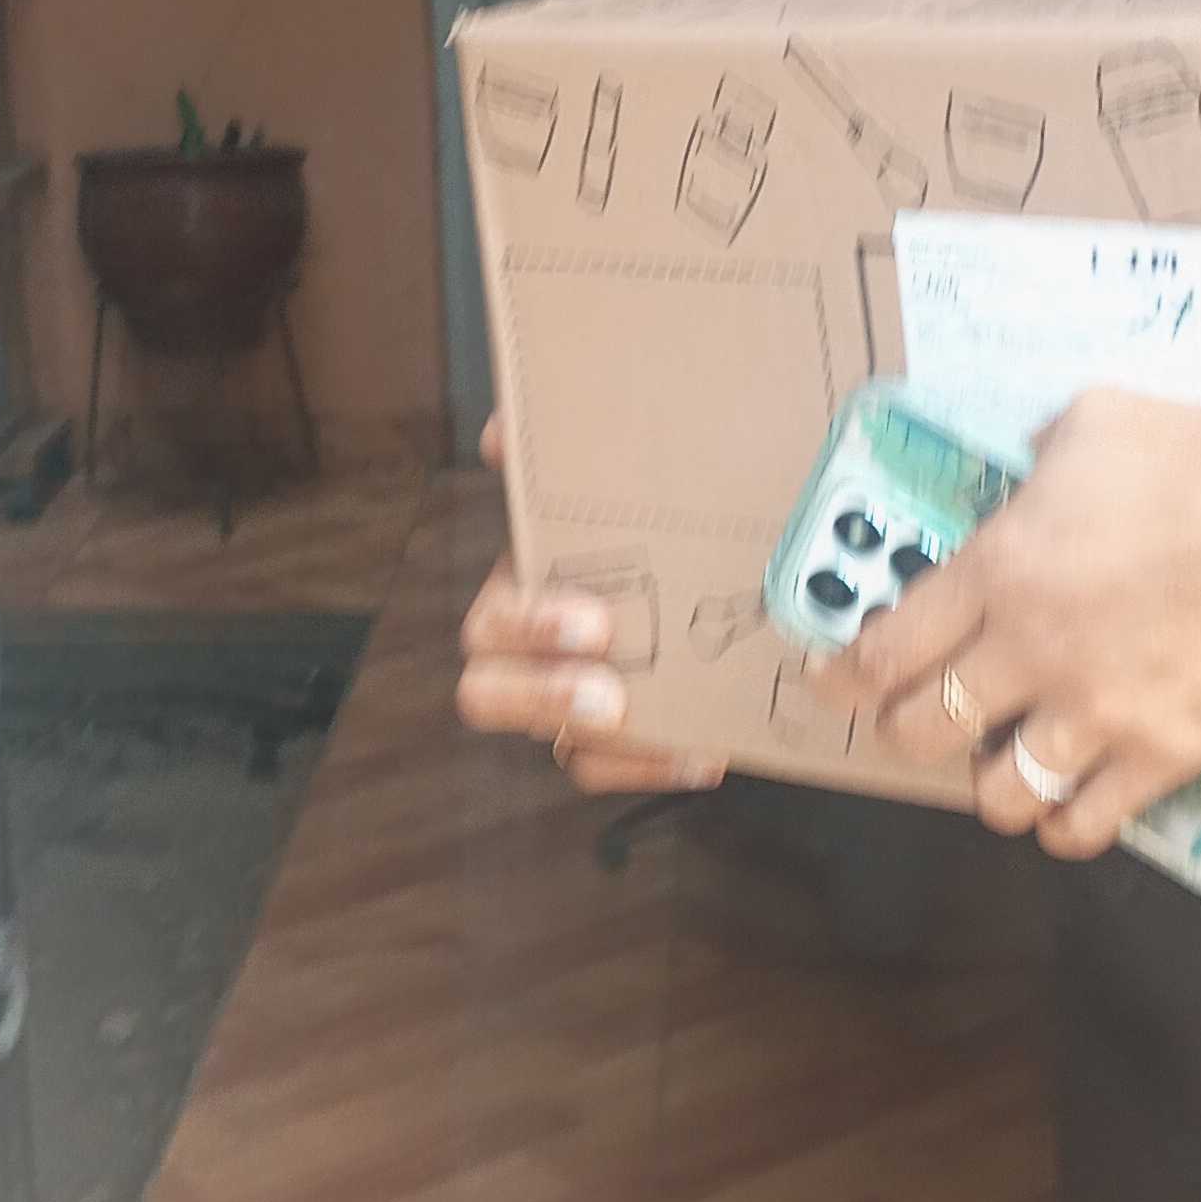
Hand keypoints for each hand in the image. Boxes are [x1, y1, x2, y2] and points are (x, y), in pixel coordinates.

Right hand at [453, 418, 726, 797]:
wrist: (710, 562)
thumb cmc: (634, 519)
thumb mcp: (600, 478)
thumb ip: (545, 445)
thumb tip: (501, 430)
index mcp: (523, 591)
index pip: (490, 627)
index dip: (530, 627)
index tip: (592, 623)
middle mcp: (534, 656)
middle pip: (491, 696)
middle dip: (543, 695)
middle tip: (606, 692)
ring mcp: (574, 704)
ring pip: (561, 746)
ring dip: (611, 746)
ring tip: (673, 734)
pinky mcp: (621, 740)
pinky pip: (617, 770)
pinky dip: (656, 765)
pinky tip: (707, 750)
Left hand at [809, 391, 1200, 858]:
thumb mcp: (1095, 422)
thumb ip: (1040, 455)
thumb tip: (1029, 469)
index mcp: (998, 568)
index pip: (887, 645)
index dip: (846, 677)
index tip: (832, 684)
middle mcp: (1026, 652)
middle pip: (922, 728)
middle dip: (905, 731)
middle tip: (917, 723)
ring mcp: (1091, 714)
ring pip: (995, 794)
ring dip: (987, 787)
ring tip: (1000, 772)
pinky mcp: (1160, 757)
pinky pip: (1085, 826)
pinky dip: (1066, 828)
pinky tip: (1067, 813)